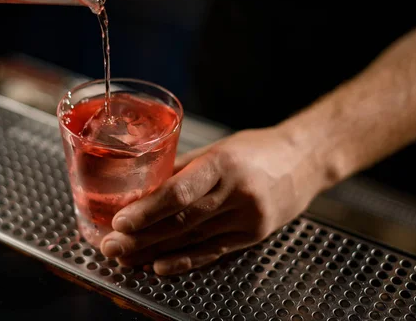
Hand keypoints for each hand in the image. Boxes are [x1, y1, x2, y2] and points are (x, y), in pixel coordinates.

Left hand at [100, 127, 321, 274]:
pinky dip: (183, 261)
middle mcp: (237, 192)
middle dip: (141, 237)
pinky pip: (212, 252)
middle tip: (110, 247)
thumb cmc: (256, 150)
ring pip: (193, 240)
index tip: (120, 222)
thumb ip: (182, 168)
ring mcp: (248, 218)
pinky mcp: (254, 236)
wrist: (304, 161)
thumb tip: (142, 187)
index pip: (180, 192)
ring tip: (125, 258)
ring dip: (154, 252)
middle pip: (181, 221)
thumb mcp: (218, 149)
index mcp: (223, 163)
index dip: (147, 210)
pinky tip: (158, 266)